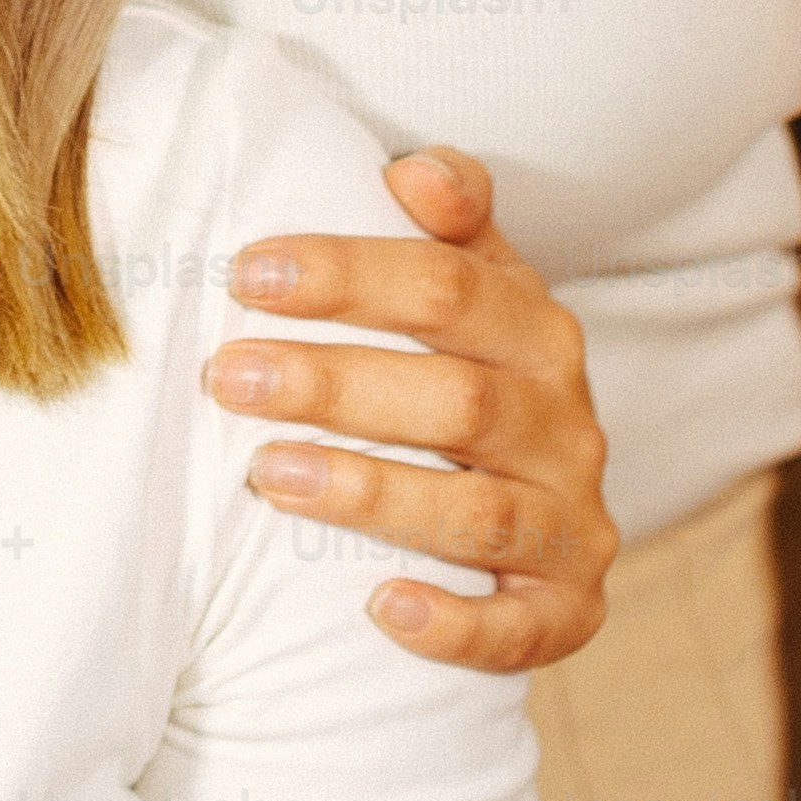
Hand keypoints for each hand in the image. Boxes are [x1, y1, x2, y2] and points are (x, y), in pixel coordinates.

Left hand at [210, 146, 614, 672]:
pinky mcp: (571, 609)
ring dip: (370, 492)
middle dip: (332, 384)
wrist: (542, 512)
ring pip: (478, 512)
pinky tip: (378, 606)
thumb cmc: (475, 377)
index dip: (348, 273)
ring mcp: (574, 523)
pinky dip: (453, 623)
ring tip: (265, 476)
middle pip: (457, 399)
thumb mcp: (476, 290)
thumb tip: (414, 171)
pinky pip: (520, 630)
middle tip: (227, 376)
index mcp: (538, 333)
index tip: (246, 272)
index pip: (448, 285)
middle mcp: (567, 426)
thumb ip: (451, 225)